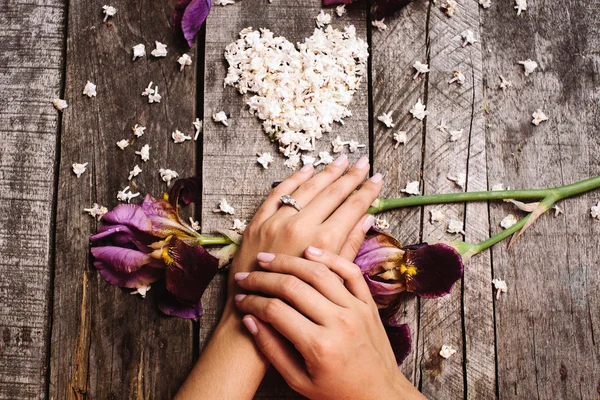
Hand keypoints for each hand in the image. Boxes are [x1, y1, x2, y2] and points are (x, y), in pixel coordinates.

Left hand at [224, 154, 382, 313]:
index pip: (352, 207)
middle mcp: (302, 227)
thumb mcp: (332, 278)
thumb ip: (349, 245)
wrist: (254, 314)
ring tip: (341, 160)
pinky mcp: (258, 223)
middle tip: (362, 162)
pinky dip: (293, 179)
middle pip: (332, 193)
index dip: (367, 190)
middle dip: (350, 175)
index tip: (378, 177)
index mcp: (324, 243)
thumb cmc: (297, 304)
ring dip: (326, 172)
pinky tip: (307, 169)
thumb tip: (367, 219)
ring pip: (307, 189)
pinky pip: (278, 194)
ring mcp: (278, 223)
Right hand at [234, 249, 425, 399]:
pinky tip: (308, 251)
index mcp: (319, 346)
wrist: (380, 395)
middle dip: (263, 279)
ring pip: (318, 272)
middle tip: (245, 276)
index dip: (252, 302)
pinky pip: (350, 271)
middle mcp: (338, 322)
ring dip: (289, 261)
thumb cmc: (338, 392)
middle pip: (292, 287)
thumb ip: (272, 350)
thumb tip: (250, 320)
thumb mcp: (299, 381)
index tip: (240, 300)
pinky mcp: (368, 303)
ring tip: (268, 258)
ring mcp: (356, 309)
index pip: (275, 311)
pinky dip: (329, 257)